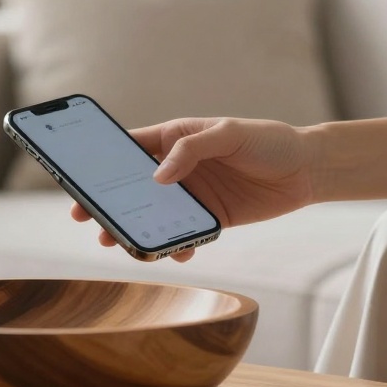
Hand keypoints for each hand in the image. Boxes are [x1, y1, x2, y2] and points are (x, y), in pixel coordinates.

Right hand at [70, 117, 315, 261]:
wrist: (308, 170)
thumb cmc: (268, 140)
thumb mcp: (230, 133)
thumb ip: (192, 148)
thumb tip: (159, 177)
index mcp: (173, 138)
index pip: (129, 150)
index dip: (102, 164)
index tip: (79, 179)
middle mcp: (177, 169)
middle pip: (133, 188)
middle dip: (108, 203)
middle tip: (86, 218)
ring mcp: (191, 196)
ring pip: (153, 216)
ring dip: (135, 229)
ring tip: (119, 243)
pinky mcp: (209, 220)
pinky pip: (182, 236)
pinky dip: (173, 246)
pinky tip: (174, 253)